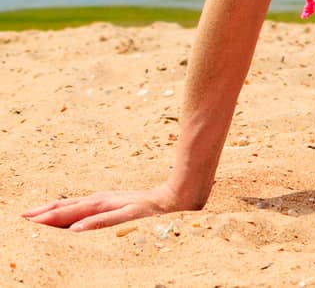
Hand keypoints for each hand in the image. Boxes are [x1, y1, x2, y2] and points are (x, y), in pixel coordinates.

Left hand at [21, 181, 192, 231]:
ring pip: (85, 211)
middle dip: (46, 212)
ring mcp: (119, 206)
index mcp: (104, 200)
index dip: (47, 209)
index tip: (25, 215)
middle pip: (71, 206)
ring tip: (39, 221)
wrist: (181, 196)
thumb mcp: (124, 210)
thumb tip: (81, 224)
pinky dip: (92, 224)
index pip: (71, 204)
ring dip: (62, 215)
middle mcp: (108, 200)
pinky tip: (77, 229)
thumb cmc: (152, 207)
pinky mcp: (132, 213)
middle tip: (22, 218)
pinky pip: (109, 220)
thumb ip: (105, 216)